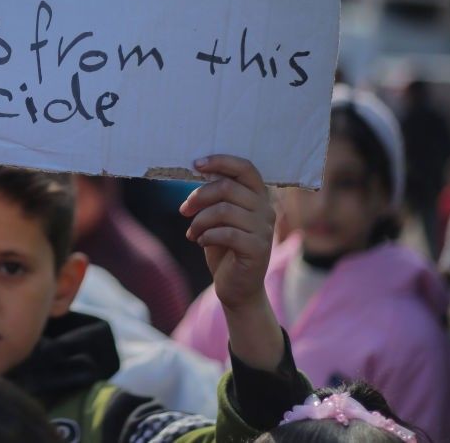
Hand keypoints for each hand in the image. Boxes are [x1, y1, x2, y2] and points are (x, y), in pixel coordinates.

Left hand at [180, 155, 274, 311]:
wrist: (237, 287)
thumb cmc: (225, 248)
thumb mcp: (219, 217)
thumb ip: (217, 196)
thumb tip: (199, 170)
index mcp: (258, 197)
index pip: (245, 168)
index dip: (221, 161)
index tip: (196, 164)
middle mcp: (266, 209)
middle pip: (228, 187)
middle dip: (199, 196)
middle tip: (184, 210)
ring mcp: (265, 229)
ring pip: (224, 210)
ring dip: (200, 221)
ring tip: (192, 232)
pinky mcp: (258, 249)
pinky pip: (227, 233)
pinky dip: (207, 236)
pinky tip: (201, 242)